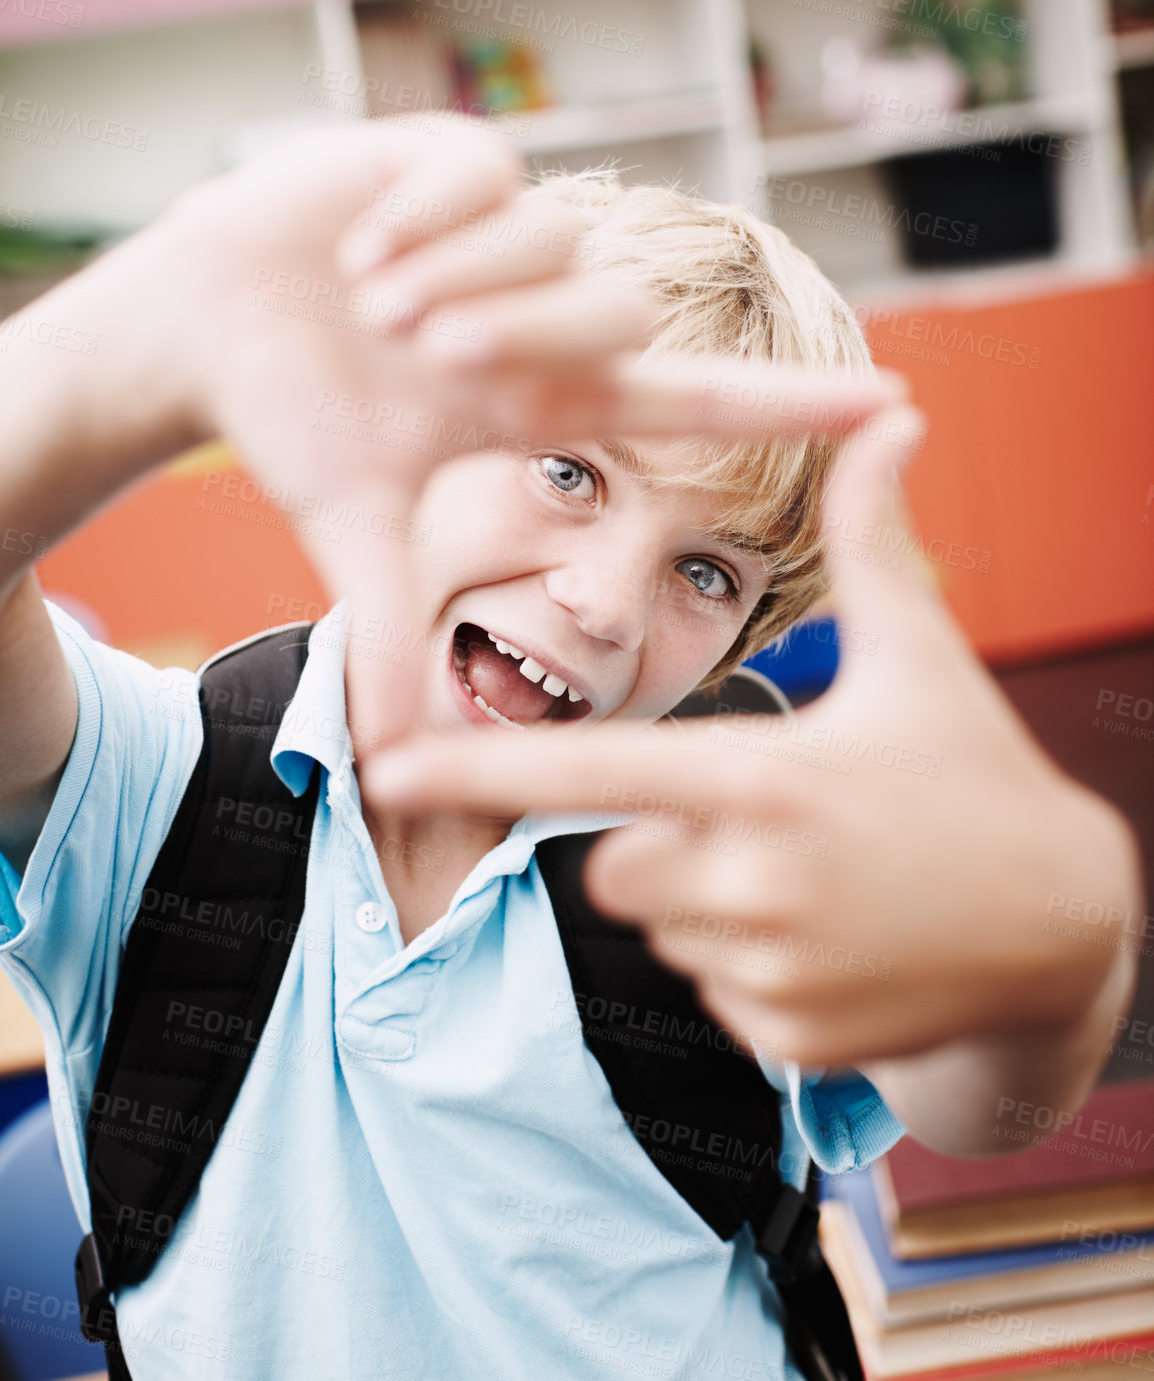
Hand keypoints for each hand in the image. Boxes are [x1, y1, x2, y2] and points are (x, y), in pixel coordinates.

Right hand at [165, 118, 900, 758]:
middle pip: (614, 313)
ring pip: (551, 239)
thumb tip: (393, 766)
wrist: (206, 322)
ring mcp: (505, 231)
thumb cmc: (292, 419)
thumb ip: (388, 634)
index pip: (692, 401)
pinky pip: (480, 175)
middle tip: (426, 356)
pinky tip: (358, 249)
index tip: (894, 406)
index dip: (790, 406)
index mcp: (541, 398)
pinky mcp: (450, 160)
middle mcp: (544, 311)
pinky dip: (418, 218)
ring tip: (372, 307)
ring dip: (455, 281)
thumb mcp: (346, 524)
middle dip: (518, 334)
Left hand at [361, 404, 1140, 1071]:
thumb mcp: (923, 653)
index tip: (384, 773)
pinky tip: (833, 939)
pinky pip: (710, 992)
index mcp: (763, 777)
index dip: (480, 768)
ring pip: (661, 925)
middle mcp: (752, 882)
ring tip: (814, 877)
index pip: (591, 768)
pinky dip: (749, 967)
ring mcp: (769, 972)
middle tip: (766, 822)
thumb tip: (894, 416)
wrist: (1065, 930)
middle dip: (659, 838)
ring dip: (706, 902)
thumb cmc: (976, 774)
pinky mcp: (787, 1041)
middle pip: (613, 859)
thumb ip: (874, 538)